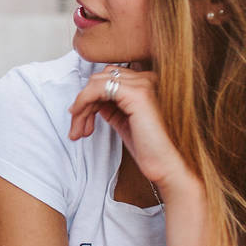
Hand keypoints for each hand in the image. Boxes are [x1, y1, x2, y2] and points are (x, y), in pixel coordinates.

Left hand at [67, 66, 193, 195]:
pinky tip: (83, 124)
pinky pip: (98, 88)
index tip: (82, 122)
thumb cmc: (150, 150)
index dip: (91, 99)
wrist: (167, 166)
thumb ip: (112, 107)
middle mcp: (147, 78)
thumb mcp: (124, 122)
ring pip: (96, 83)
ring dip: (81, 107)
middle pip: (100, 79)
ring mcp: (143, 83)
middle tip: (77, 130)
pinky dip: (84, 103)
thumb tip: (92, 101)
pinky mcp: (137, 94)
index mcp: (146, 84)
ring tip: (78, 131)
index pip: (109, 79)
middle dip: (83, 104)